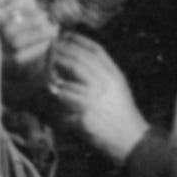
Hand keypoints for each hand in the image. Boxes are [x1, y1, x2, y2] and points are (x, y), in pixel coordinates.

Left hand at [48, 35, 150, 160]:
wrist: (131, 140)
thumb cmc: (120, 115)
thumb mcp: (117, 88)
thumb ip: (101, 73)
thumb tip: (76, 59)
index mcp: (114, 75)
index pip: (95, 50)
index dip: (77, 40)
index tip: (63, 36)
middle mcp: (106, 82)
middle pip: (79, 58)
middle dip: (61, 52)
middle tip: (48, 51)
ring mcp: (96, 97)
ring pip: (70, 74)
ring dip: (55, 71)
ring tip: (45, 71)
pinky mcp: (86, 112)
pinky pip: (65, 96)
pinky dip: (56, 93)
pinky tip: (50, 93)